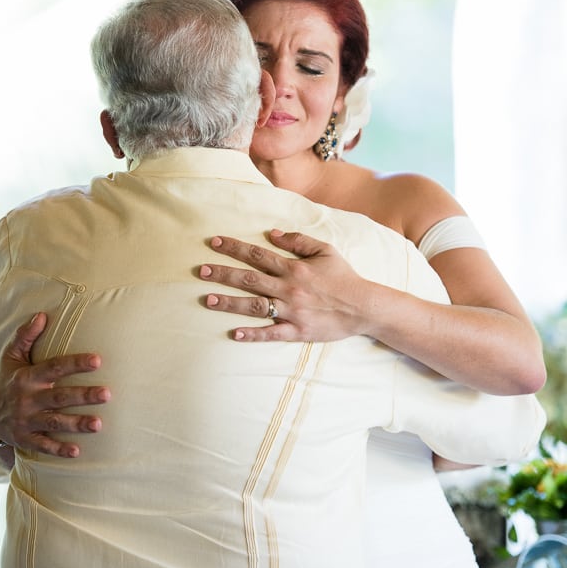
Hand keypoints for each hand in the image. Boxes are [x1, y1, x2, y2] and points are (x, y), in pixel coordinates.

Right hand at [0, 312, 109, 458]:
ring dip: (76, 424)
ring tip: (98, 425)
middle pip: (59, 397)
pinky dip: (58, 449)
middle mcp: (28, 399)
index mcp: (28, 377)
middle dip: (83, 396)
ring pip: (54, 423)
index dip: (75, 364)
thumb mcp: (11, 356)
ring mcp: (26, 420)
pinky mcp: (24, 438)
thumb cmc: (5, 378)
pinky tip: (76, 452)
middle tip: (107, 394)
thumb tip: (42, 315)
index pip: (55, 368)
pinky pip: (42, 446)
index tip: (97, 360)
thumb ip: (25, 336)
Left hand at [199, 229, 370, 341]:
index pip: (257, 255)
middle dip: (223, 274)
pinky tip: (234, 333)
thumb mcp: (325, 250)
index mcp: (294, 267)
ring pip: (255, 306)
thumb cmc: (344, 277)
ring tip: (207, 300)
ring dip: (230, 302)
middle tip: (201, 271)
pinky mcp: (298, 331)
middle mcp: (289, 288)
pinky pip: (271, 333)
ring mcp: (292, 311)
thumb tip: (272, 233)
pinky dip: (252, 334)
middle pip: (249, 279)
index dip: (234, 247)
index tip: (214, 242)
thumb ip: (298, 240)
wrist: (364, 306)